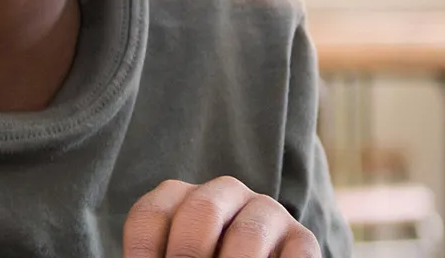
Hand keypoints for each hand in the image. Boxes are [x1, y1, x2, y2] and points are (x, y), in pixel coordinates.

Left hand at [124, 177, 319, 257]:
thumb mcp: (180, 253)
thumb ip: (166, 254)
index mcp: (181, 197)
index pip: (151, 214)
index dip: (143, 250)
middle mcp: (225, 193)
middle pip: (201, 211)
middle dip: (189, 253)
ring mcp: (267, 212)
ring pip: (247, 235)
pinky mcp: (302, 239)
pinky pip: (293, 255)